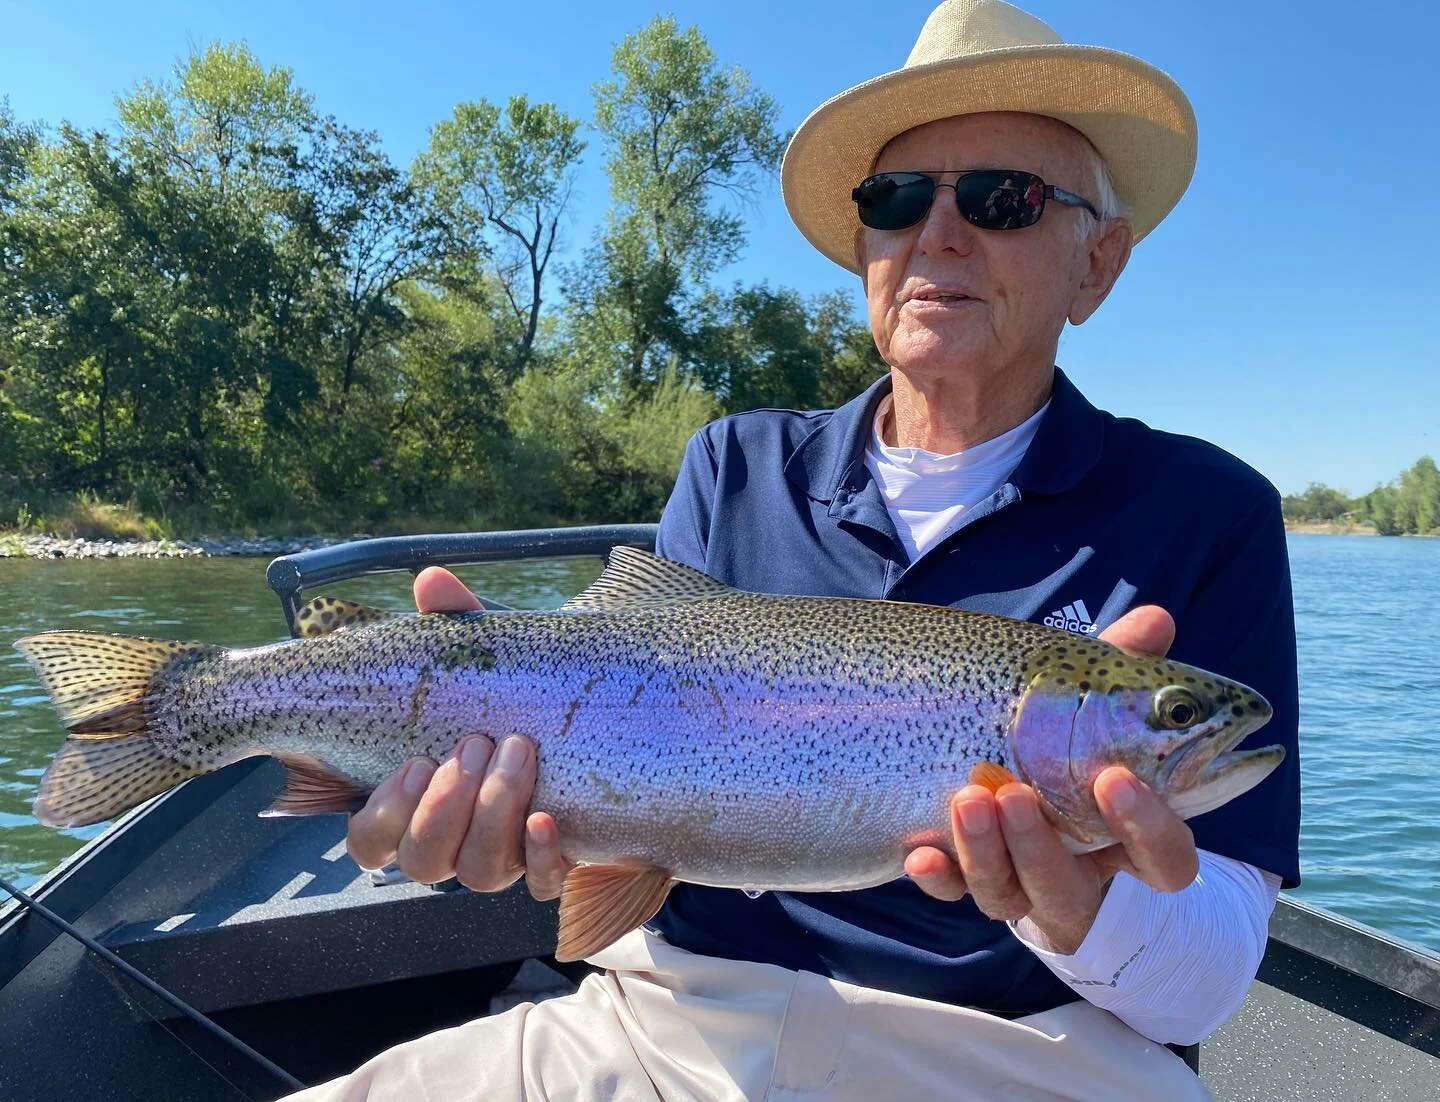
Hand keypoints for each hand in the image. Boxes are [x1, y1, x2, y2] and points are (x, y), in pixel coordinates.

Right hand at [345, 566, 573, 899]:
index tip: (414, 761)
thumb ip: (454, 628)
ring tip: (515, 752)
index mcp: (413, 805)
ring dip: (492, 815)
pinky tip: (547, 819)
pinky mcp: (547, 860)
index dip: (383, 815)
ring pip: (477, 873)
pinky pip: (539, 882)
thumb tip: (432, 581)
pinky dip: (541, 855)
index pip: (369, 843)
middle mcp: (450, 843)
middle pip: (422, 863)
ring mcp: (500, 857)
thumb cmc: (509, 694)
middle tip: (474, 744)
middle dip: (444, 807)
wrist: (585, 724)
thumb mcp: (483, 660)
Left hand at [905, 605, 1199, 952]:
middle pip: (1074, 886)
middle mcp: (1077, 873)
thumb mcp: (1097, 702)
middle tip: (1019, 792)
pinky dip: (937, 875)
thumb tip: (1156, 619)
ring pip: (1007, 893)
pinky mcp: (967, 879)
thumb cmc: (1074, 738)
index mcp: (1128, 836)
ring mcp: (1019, 883)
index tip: (1115, 778)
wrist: (1010, 775)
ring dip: (986, 850)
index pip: (1164, 857)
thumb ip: (1125, 666)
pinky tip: (920, 853)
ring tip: (969, 796)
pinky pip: (951, 889)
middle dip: (1042, 845)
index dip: (1149, 828)